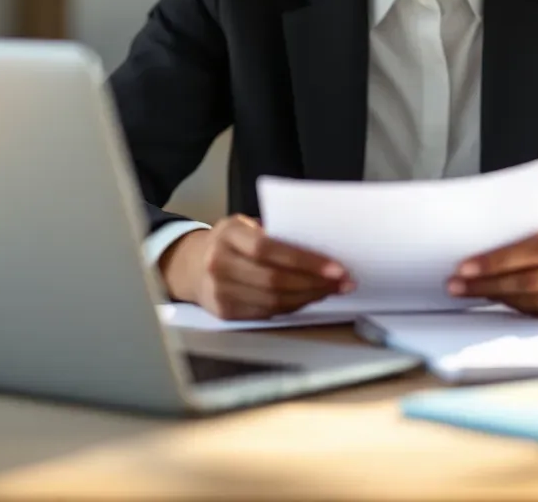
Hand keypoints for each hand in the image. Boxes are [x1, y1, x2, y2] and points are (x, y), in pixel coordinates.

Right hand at [159, 215, 353, 319]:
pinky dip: (293, 306)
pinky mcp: (224, 313)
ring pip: (273, 300)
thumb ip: (275, 232)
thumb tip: (322, 244)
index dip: (305, 260)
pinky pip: (267, 313)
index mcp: (228, 234)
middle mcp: (219, 263)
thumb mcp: (245, 225)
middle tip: (344, 281)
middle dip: (315, 283)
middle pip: (274, 279)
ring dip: (309, 297)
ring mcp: (219, 291)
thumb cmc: (231, 241)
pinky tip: (310, 297)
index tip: (337, 267)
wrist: (193, 265)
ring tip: (332, 290)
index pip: (269, 249)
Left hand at [448, 204, 537, 318]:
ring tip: (470, 292)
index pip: (536, 248)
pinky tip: (498, 302)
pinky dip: (518, 309)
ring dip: (498, 298)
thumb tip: (490, 240)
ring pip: (536, 301)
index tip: (464, 266)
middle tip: (456, 285)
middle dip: (488, 283)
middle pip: (532, 279)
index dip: (498, 259)